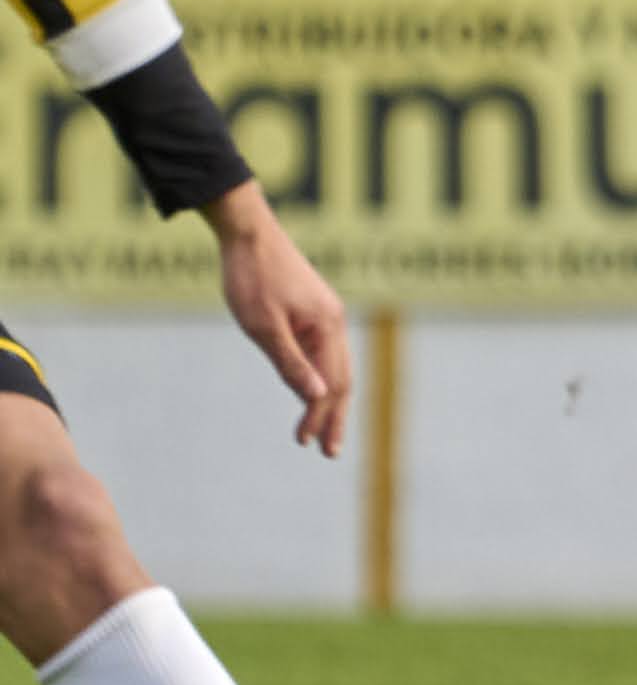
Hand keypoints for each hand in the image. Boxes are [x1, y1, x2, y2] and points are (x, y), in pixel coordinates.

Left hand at [204, 183, 350, 459]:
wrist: (248, 233)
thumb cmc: (251, 278)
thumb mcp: (263, 327)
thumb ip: (290, 363)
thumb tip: (315, 398)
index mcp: (327, 327)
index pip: (330, 384)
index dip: (320, 416)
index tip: (308, 445)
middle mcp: (334, 322)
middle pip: (341, 379)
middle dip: (333, 416)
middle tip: (327, 451)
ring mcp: (325, 315)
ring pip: (334, 367)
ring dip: (326, 400)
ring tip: (318, 429)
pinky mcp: (312, 310)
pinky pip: (323, 352)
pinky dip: (319, 377)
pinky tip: (308, 389)